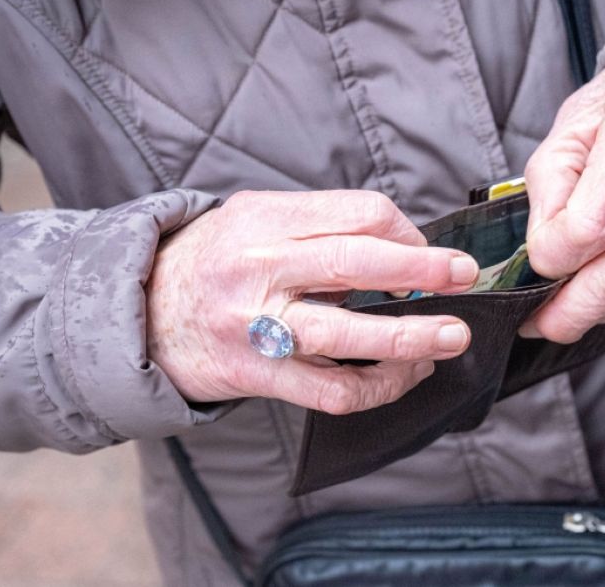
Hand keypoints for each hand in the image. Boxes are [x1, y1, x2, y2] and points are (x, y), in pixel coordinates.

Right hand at [146, 190, 478, 414]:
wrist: (139, 313)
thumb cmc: (212, 260)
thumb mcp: (255, 217)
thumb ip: (321, 223)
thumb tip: (406, 243)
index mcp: (267, 220)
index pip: (359, 214)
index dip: (410, 232)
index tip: (432, 250)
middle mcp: (261, 270)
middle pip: (359, 262)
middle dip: (425, 270)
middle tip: (464, 278)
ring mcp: (258, 327)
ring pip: (351, 335)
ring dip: (413, 337)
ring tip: (453, 336)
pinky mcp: (258, 376)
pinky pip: (332, 390)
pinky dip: (380, 386)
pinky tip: (405, 374)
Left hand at [520, 35, 604, 342]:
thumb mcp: (573, 120)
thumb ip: (549, 183)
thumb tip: (540, 252)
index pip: (588, 229)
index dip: (550, 257)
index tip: (532, 258)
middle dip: (569, 313)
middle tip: (535, 324)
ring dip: (597, 315)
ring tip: (561, 316)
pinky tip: (598, 294)